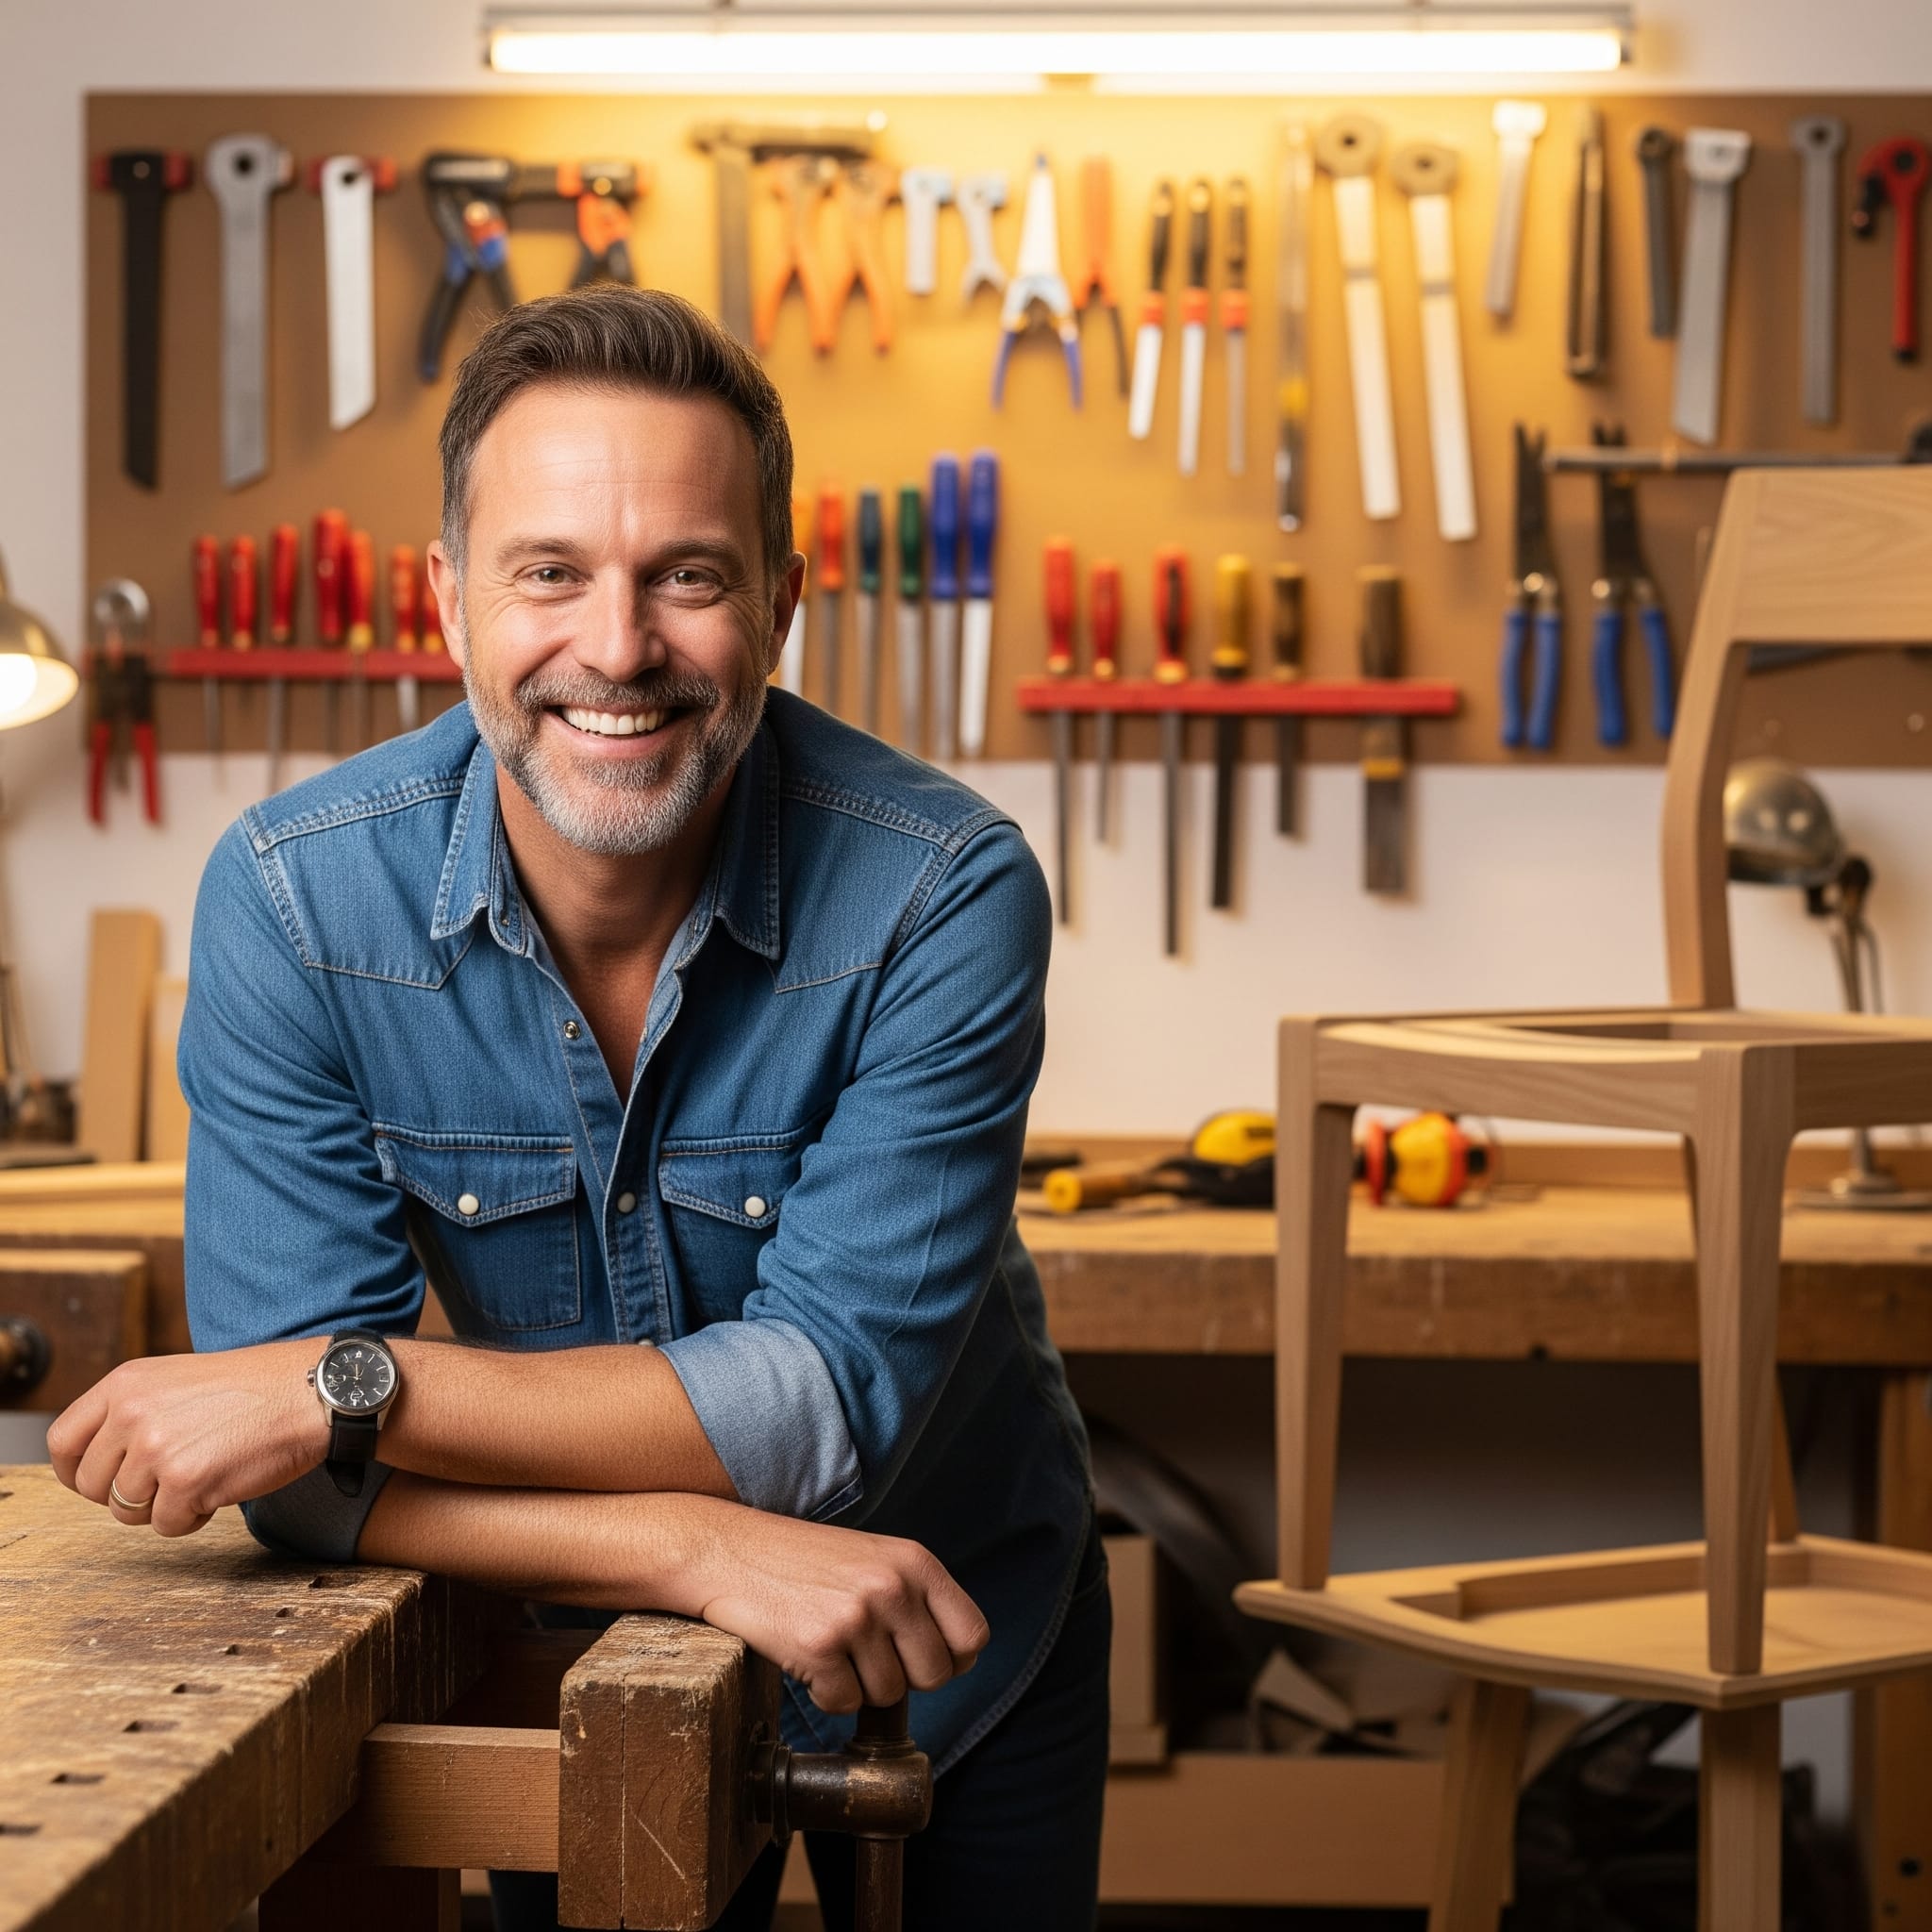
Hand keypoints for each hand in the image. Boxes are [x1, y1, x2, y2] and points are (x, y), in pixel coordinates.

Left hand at [46, 1340, 331, 1537]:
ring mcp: (157, 1449)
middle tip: (168, 1481)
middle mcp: (132, 1414)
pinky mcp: (186, 1482)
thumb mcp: (177, 1379)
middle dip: (126, 1494)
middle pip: (91, 1485)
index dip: (76, 1471)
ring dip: (164, 1505)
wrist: (312, 1391)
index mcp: (125, 1383)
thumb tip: (100, 1463)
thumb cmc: (256, 1387)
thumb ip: (133, 1411)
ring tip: (204, 1476)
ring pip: (126, 1511)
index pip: (62, 1442)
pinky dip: (193, 1517)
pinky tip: (220, 1487)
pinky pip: (167, 1525)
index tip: (99, 1481)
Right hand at [687, 1505, 989, 1716]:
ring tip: (829, 1644)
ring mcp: (856, 1618)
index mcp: (916, 1562)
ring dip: (858, 1685)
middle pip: (934, 1676)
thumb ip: (916, 1599)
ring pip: (887, 1696)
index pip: (972, 1636)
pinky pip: (843, 1705)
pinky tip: (804, 1656)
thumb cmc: (802, 1561)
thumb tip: (956, 1662)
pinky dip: (824, 1694)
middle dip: (903, 1679)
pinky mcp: (818, 1648)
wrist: (728, 1550)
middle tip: (864, 1655)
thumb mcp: (873, 1559)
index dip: (951, 1659)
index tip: (919, 1657)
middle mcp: (893, 1587)